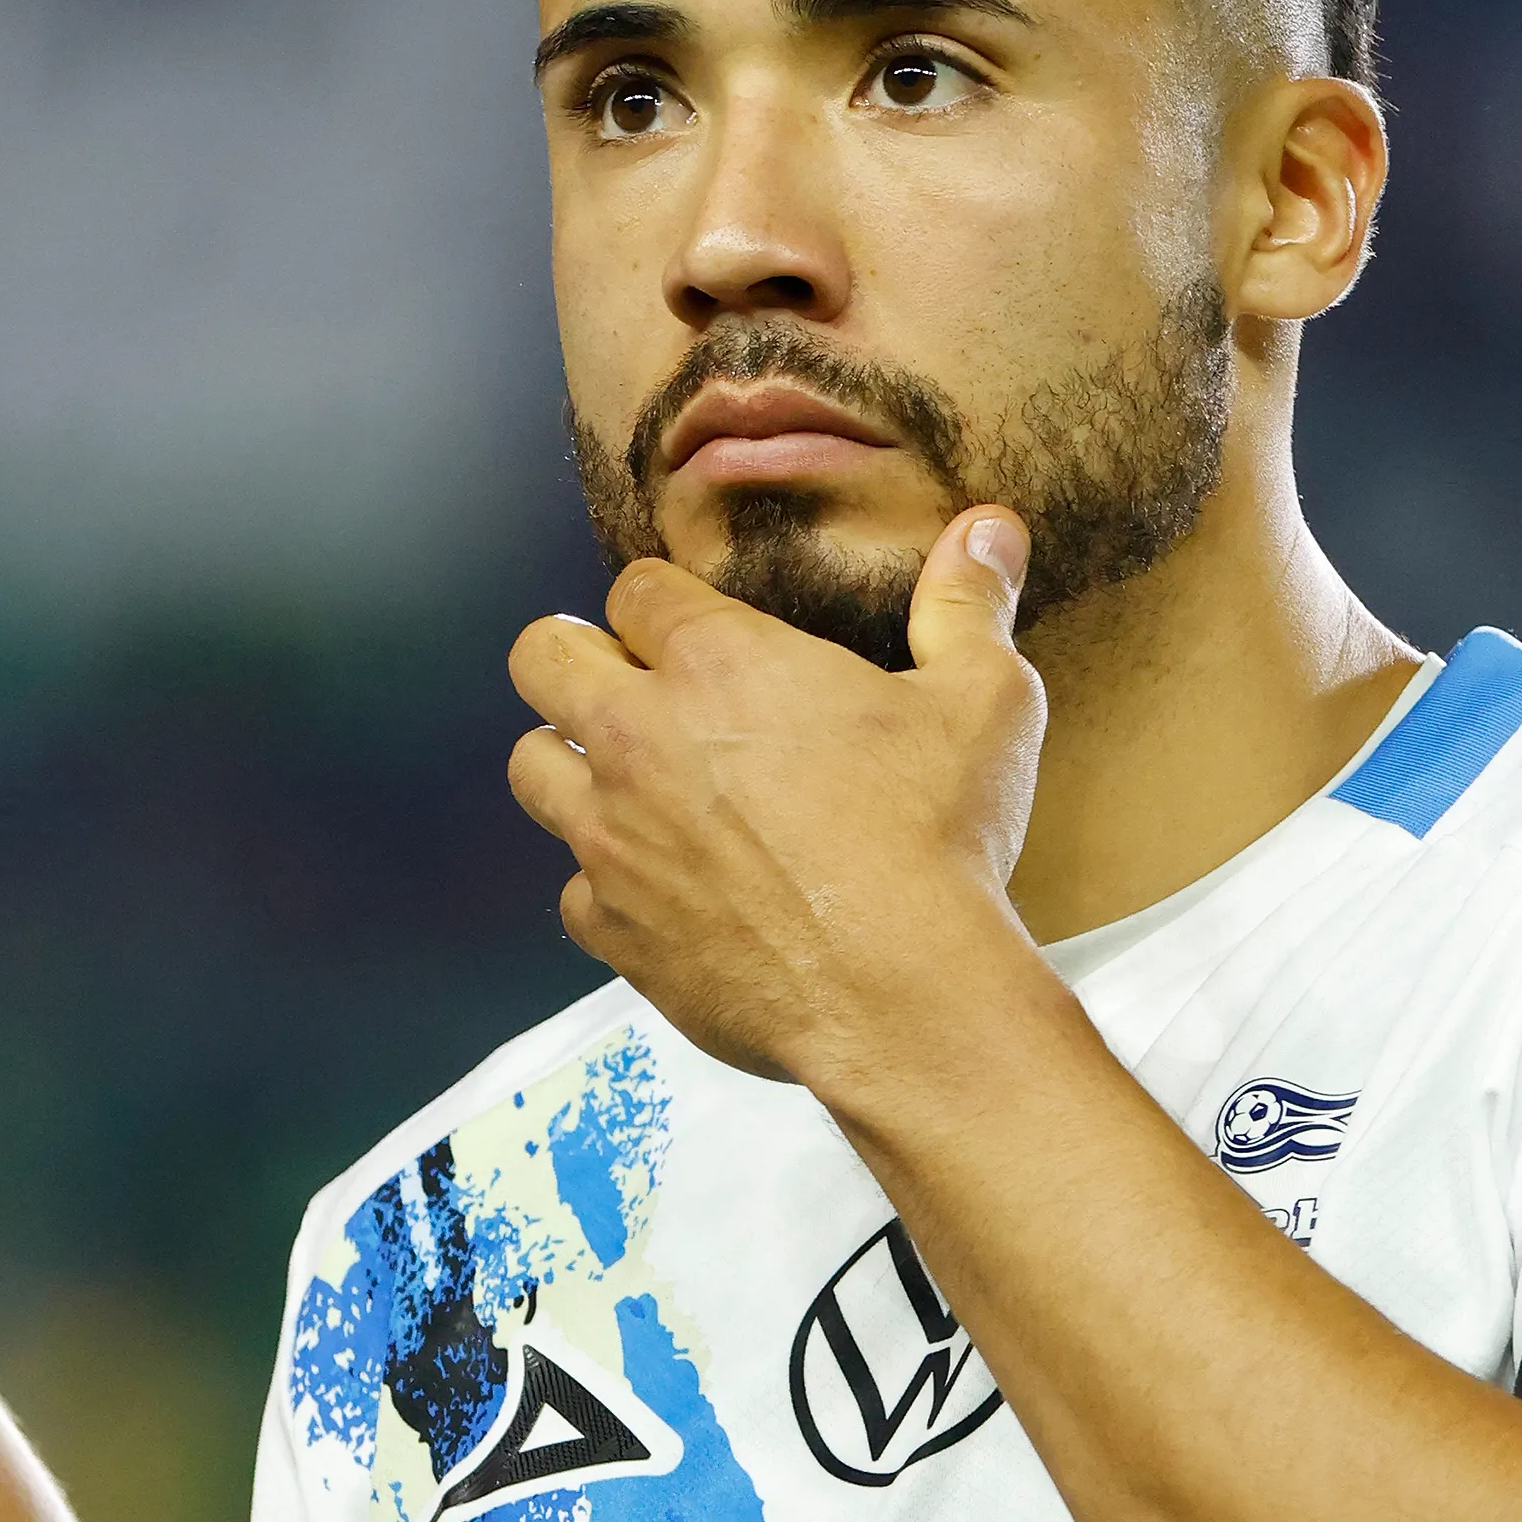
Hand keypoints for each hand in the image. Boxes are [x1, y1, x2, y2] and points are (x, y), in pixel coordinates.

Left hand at [505, 510, 1044, 1086]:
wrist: (900, 994)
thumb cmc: (936, 840)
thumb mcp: (983, 702)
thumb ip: (968, 604)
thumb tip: (990, 527)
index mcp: (716, 661)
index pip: (635, 590)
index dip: (663, 606)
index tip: (694, 633)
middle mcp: (639, 737)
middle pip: (540, 659)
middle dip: (576, 661)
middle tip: (632, 688)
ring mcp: (612, 838)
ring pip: (531, 769)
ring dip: (571, 766)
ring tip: (632, 786)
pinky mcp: (614, 928)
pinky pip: (573, 891)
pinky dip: (610, 888)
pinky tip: (668, 893)